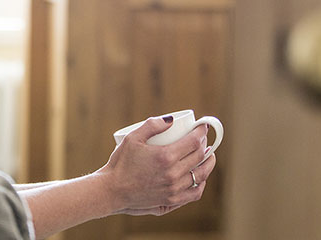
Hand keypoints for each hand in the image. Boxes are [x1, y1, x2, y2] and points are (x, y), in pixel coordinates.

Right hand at [97, 117, 216, 215]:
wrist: (112, 190)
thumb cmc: (120, 163)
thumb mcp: (132, 138)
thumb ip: (152, 125)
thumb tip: (171, 120)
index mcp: (165, 157)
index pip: (194, 142)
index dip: (201, 132)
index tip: (203, 127)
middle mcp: (173, 174)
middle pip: (199, 157)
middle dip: (205, 145)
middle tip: (203, 139)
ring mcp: (174, 189)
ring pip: (201, 175)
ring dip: (208, 163)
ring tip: (207, 156)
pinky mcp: (171, 201)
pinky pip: (195, 193)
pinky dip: (201, 183)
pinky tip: (200, 177)